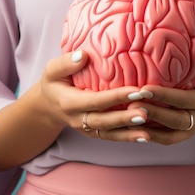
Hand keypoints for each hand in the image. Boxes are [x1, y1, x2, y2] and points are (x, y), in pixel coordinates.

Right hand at [29, 50, 152, 142]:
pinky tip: (145, 136)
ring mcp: (87, 129)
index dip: (116, 96)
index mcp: (69, 103)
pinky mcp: (94, 133)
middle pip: (104, 121)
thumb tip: (84, 55)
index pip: (96, 100)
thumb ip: (66, 63)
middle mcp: (78, 120)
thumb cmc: (53, 83)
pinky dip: (128, 138)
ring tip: (148, 133)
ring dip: (129, 134)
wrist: (47, 106)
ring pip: (110, 134)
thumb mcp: (52, 70)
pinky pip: (112, 137)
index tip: (137, 90)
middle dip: (125, 118)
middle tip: (146, 113)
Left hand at [127, 50, 194, 144]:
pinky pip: (165, 140)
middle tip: (130, 105)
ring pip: (168, 135)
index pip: (184, 99)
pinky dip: (149, 137)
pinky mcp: (183, 136)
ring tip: (126, 120)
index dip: (164, 95)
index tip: (145, 88)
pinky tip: (131, 129)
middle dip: (153, 113)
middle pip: (174, 120)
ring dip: (147, 130)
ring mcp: (190, 130)